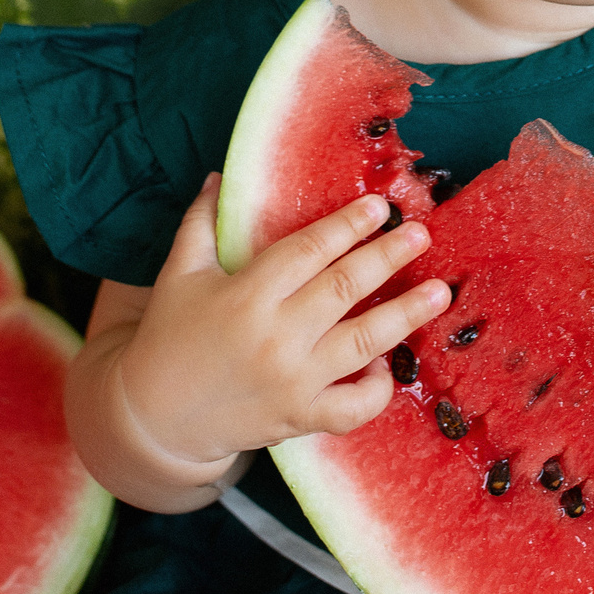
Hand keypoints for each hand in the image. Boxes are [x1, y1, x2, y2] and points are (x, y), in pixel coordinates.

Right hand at [114, 174, 452, 468]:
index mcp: (247, 294)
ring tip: (439, 293)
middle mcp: (275, 336)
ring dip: (406, 315)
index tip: (380, 207)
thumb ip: (201, 222)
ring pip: (362, 343)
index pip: (309, 250)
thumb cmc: (169, 338)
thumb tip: (220, 174)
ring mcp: (292, 381)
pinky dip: (377, 389)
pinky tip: (390, 365)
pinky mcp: (300, 418)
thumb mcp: (179, 274)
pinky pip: (352, 407)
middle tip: (421, 234)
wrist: (154, 419)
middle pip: (345, 288)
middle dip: (388, 257)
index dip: (347, 225)